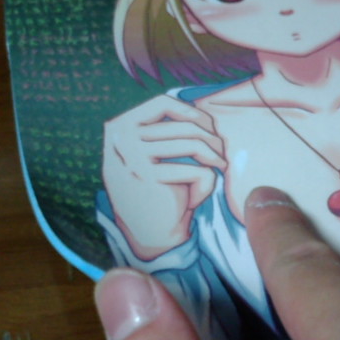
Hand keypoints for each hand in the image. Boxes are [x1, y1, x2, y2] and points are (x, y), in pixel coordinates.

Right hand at [103, 94, 225, 255]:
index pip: (160, 103)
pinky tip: (198, 197)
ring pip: (194, 143)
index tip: (208, 125)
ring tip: (218, 169)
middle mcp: (119, 139)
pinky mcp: (149, 179)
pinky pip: (198, 169)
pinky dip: (206, 183)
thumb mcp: (153, 154)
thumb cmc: (159, 191)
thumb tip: (202, 112)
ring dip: (215, 157)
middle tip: (222, 156)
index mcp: (117, 128)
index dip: (190, 111)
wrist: (149, 236)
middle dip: (212, 139)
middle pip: (184, 125)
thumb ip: (167, 130)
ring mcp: (132, 158)